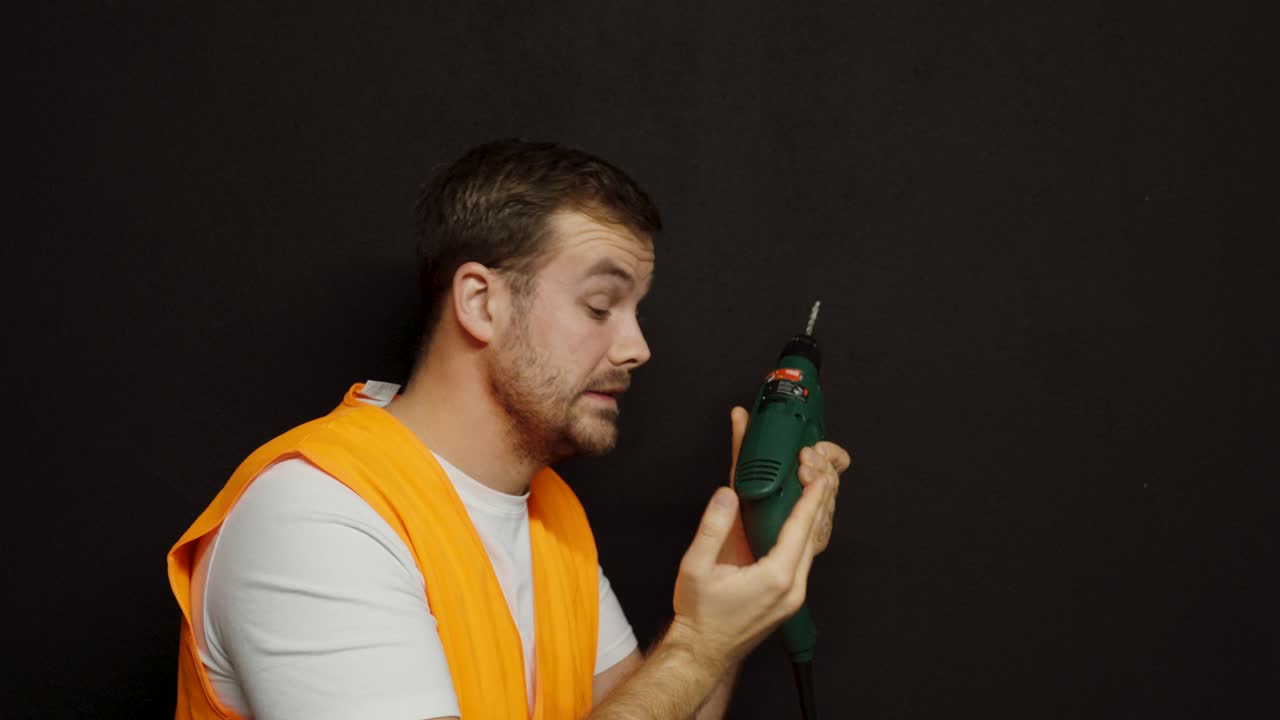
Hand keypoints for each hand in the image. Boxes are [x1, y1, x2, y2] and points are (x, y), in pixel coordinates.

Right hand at [670, 449, 835, 669]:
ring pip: (810, 549)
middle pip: (812, 536)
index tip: (819, 478)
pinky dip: (802, 537)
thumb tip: (726, 496)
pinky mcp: (788, 599)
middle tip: (819, 474)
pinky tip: (798, 523)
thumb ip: (712, 528)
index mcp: (774, 578)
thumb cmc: (699, 616)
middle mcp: (791, 588)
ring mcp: (793, 596)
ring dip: (812, 520)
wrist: (703, 652)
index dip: (810, 499)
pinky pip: (802, 561)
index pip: (799, 529)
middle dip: (817, 503)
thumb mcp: (696, 567)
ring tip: (813, 492)